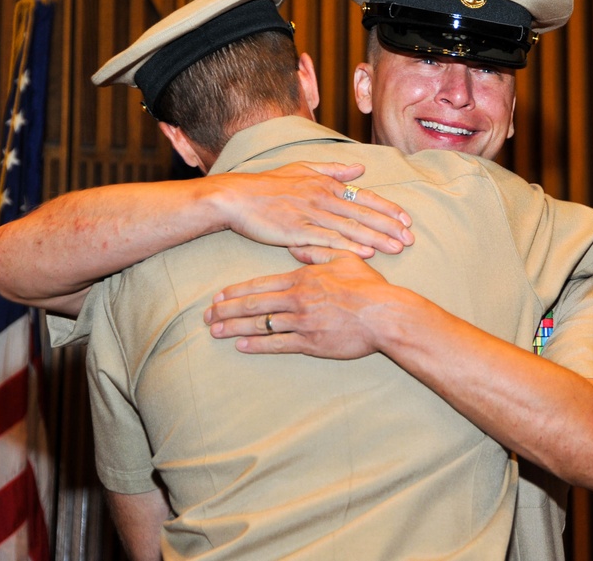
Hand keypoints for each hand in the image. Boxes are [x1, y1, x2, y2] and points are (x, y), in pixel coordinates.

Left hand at [203, 247, 401, 357]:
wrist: (384, 314)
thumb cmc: (368, 287)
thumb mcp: (344, 260)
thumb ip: (318, 253)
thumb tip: (298, 248)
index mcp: (303, 278)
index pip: (260, 284)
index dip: (237, 291)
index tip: (219, 296)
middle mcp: (296, 299)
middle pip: (253, 304)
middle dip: (227, 310)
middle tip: (207, 316)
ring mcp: (301, 322)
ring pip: (260, 325)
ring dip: (234, 328)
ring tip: (216, 332)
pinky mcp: (310, 343)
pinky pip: (277, 344)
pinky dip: (257, 345)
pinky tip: (242, 345)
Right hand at [218, 162, 413, 257]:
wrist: (237, 197)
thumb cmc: (268, 184)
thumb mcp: (303, 169)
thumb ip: (333, 170)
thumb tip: (359, 168)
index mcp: (325, 184)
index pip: (364, 197)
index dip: (387, 209)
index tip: (407, 219)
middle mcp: (322, 198)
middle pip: (363, 214)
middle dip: (389, 227)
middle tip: (411, 239)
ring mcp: (309, 215)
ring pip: (350, 228)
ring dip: (375, 239)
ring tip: (396, 248)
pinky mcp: (296, 232)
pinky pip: (327, 241)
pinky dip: (347, 247)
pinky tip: (364, 255)